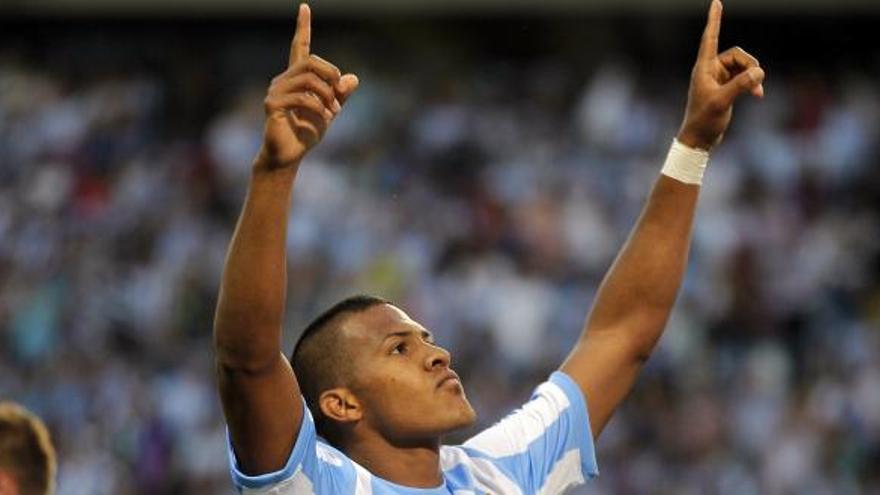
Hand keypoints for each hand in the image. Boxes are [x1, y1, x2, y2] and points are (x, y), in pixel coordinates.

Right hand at [257, 3, 359, 169]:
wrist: (289, 155)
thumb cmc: (306, 133)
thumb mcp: (330, 111)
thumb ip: (340, 95)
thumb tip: (353, 78)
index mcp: (297, 78)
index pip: (299, 47)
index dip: (303, 27)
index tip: (304, 7)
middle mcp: (283, 80)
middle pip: (311, 61)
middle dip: (331, 75)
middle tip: (340, 96)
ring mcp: (275, 91)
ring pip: (309, 79)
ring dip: (327, 95)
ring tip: (333, 113)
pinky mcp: (273, 105)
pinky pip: (302, 97)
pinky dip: (319, 108)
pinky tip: (324, 120)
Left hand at [677, 0, 764, 150]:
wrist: (700, 140)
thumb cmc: (704, 121)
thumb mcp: (723, 102)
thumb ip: (741, 85)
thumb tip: (759, 72)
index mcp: (704, 69)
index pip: (710, 38)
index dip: (714, 20)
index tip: (716, 2)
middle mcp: (710, 70)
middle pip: (737, 55)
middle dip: (750, 66)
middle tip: (757, 82)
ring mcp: (718, 79)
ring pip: (743, 66)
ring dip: (753, 76)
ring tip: (758, 92)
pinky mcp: (725, 88)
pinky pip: (744, 77)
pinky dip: (752, 83)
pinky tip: (758, 94)